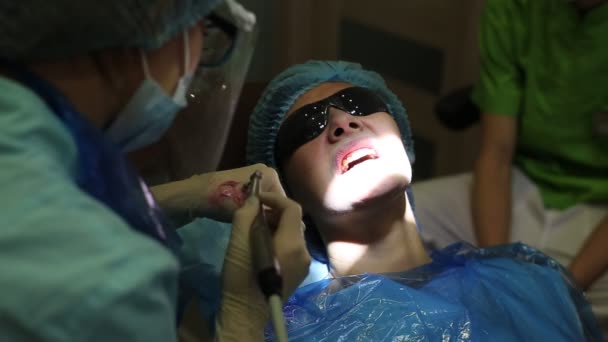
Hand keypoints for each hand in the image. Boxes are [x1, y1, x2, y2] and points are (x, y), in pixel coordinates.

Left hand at [150, 164, 284, 224]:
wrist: (195, 195)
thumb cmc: (223, 201)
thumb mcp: (250, 211)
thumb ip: (271, 217)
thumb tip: (290, 228)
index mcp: (271, 174)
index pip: (285, 201)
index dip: (281, 219)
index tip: (276, 234)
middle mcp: (266, 172)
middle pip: (276, 201)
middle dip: (272, 216)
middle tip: (268, 233)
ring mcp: (255, 177)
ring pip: (266, 202)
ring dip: (263, 215)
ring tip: (259, 230)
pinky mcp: (244, 184)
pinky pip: (257, 200)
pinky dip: (255, 210)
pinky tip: (251, 222)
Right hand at [218, 191, 309, 336]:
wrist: (246, 313)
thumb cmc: (240, 278)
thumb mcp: (237, 244)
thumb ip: (246, 217)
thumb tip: (254, 200)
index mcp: (291, 244)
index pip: (292, 208)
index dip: (275, 198)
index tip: (257, 199)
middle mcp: (304, 252)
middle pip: (294, 220)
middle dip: (274, 212)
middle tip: (253, 215)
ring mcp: (304, 264)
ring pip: (293, 233)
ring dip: (277, 225)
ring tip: (255, 230)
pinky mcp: (299, 272)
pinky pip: (293, 246)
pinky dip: (280, 238)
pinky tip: (263, 245)